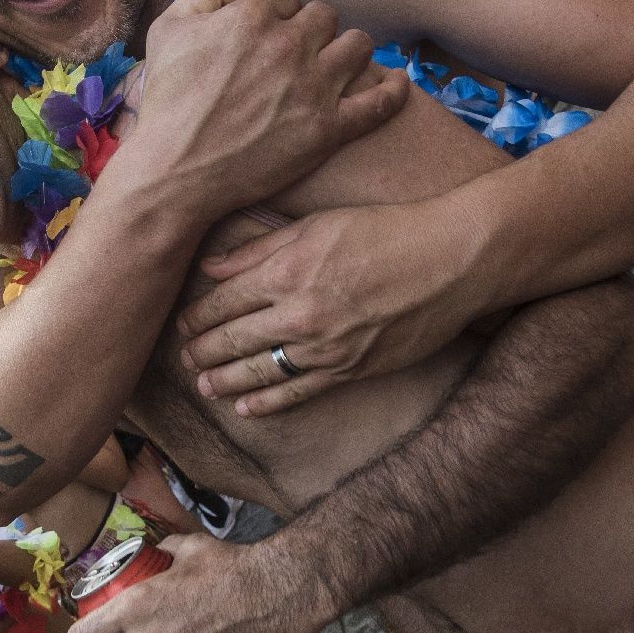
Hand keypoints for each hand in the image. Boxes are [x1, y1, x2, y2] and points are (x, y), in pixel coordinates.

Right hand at [118, 0, 407, 218]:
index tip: (270, 36)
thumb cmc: (166, 102)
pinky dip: (393, 89)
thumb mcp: (167, 28)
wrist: (176, 171)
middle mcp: (289, 46)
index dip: (278, 16)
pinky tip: (398, 82)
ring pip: (359, 45)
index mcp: (252, 17)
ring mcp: (314, 88)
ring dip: (349, 49)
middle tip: (301, 52)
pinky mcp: (329, 129)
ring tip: (339, 63)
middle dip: (314, 29)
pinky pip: (380, 101)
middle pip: (325, 16)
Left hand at [177, 198, 499, 414]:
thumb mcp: (316, 225)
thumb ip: (259, 249)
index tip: (183, 324)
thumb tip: (211, 267)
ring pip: (260, 371)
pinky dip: (268, 403)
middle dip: (203, 351)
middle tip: (184, 359)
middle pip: (234, 339)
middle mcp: (299, 315)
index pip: (224, 302)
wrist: (450, 261)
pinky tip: (246, 408)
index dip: (197, 316)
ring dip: (226, 380)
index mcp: (286, 273)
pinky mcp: (351, 370)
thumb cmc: (385, 231)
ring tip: (204, 386)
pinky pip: (298, 393)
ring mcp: (325, 348)